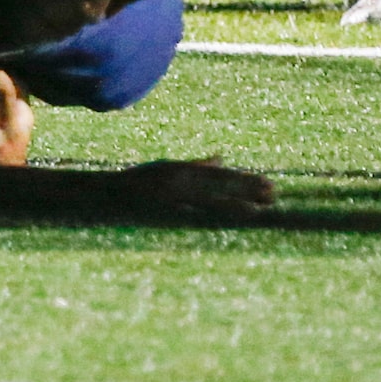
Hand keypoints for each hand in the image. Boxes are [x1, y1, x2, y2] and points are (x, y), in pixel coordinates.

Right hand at [118, 157, 275, 219]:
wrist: (106, 198)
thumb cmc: (138, 181)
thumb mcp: (167, 166)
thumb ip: (197, 164)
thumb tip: (222, 158)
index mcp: (180, 171)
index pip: (219, 175)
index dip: (244, 179)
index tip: (267, 182)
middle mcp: (179, 184)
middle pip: (220, 187)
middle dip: (246, 190)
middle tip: (274, 194)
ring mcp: (173, 202)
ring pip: (212, 203)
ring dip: (238, 206)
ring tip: (261, 209)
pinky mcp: (167, 217)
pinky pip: (197, 218)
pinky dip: (217, 219)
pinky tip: (232, 223)